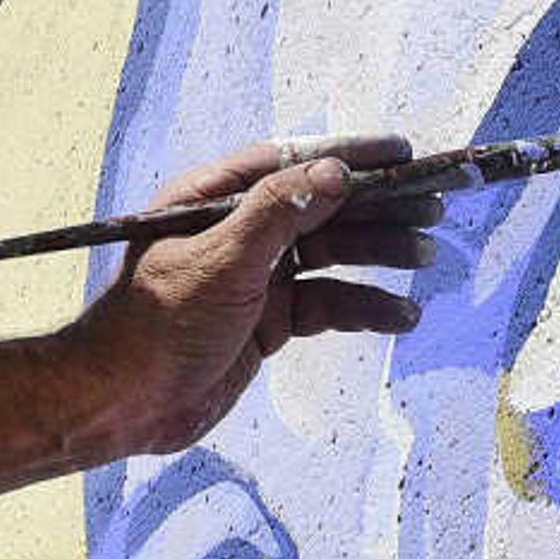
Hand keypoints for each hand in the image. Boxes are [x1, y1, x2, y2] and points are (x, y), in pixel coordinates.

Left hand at [60, 133, 439, 458]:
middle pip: (320, 207)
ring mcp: (254, 277)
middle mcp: (236, 231)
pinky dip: (363, 306)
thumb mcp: (222, 260)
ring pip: (330, 254)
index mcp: (211, 198)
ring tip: (427, 255)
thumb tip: (335, 170)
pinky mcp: (267, 321)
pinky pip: (326, 304)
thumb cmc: (159, 324)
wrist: (125, 405)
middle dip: (377, 206)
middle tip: (433, 205)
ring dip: (378, 254)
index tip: (403, 153)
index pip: (291, 163)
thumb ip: (279, 213)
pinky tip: (401, 315)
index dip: (348, 156)